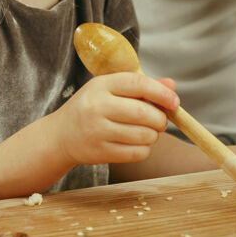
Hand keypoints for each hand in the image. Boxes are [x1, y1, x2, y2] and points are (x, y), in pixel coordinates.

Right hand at [51, 73, 177, 165]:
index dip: (160, 92)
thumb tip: (171, 85)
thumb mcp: (110, 89)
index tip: (174, 101)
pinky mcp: (100, 152)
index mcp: (101, 85)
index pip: (137, 84)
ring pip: (143, 135)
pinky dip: (144, 149)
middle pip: (143, 113)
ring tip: (148, 131)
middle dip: (160, 118)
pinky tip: (138, 143)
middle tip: (161, 120)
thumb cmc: (91, 107)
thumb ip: (141, 86)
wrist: (61, 135)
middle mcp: (97, 106)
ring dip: (154, 135)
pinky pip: (136, 153)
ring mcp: (97, 131)